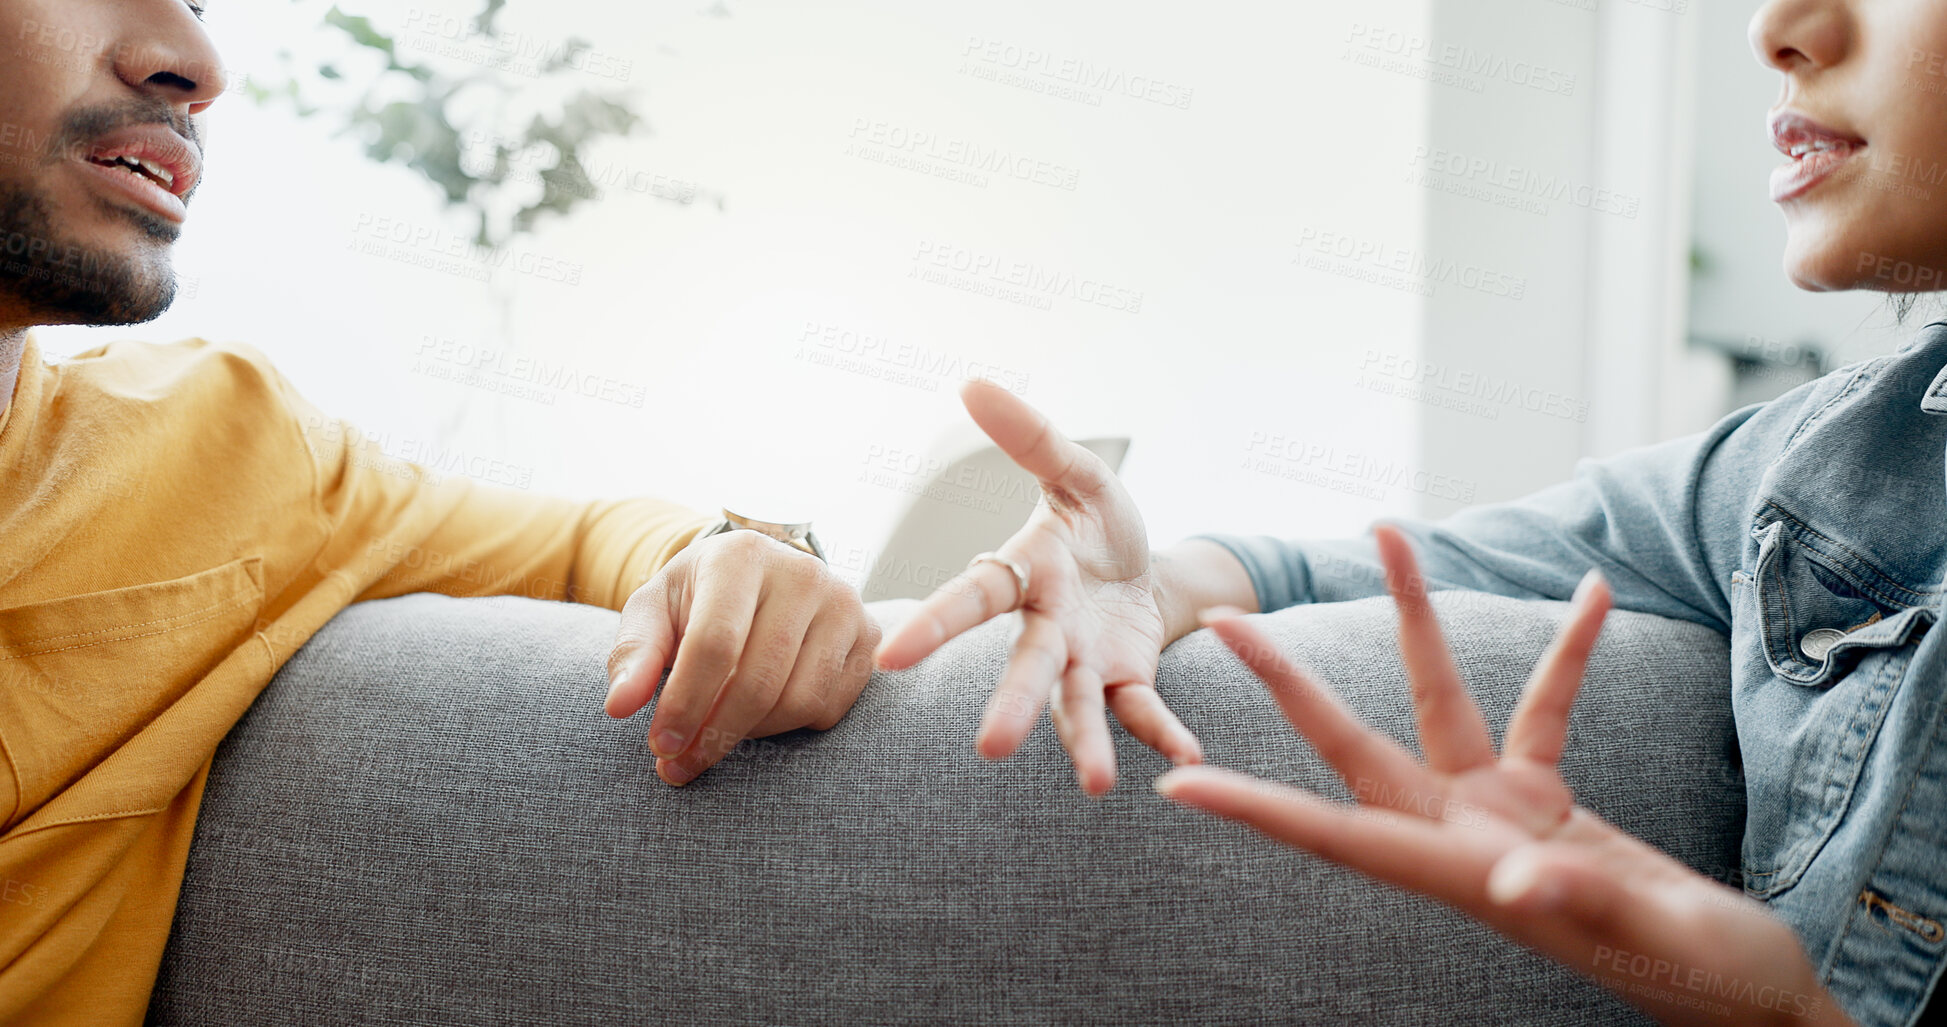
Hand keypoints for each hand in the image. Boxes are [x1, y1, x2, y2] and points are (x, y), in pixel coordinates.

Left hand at [604, 529, 880, 786]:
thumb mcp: (654, 612)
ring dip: (751, 734)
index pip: (714, 643)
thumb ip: (634, 654)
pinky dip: (789, 727)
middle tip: (680, 764)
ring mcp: (844, 603)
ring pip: (798, 701)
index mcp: (741, 556)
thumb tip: (620, 705)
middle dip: (714, 735)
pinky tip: (760, 715)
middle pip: (758, 680)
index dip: (685, 703)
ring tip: (718, 732)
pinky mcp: (868, 637)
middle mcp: (802, 573)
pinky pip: (829, 707)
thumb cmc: (697, 600)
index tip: (660, 746)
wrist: (758, 579)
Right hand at [875, 380, 1201, 794]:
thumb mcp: (1075, 472)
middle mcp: (1046, 627)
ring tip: (1096, 784)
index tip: (890, 659)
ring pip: (1079, 706)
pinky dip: (1163, 733)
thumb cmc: (1093, 521)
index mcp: (1024, 573)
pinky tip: (1187, 757)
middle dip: (1012, 706)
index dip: (935, 628)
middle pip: (1027, 667)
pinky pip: (1144, 712)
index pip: (973, 598)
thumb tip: (973, 382)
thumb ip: (1031, 436)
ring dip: (1085, 745)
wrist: (1139, 569)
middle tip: (990, 749)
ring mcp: (1085, 661)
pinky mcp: (1128, 680)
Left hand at [1157, 524, 1850, 1026]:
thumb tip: (1514, 886)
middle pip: (1355, 747)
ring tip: (1391, 531)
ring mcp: (1500, 817)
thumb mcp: (1655, 937)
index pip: (1337, 838)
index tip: (1178, 785)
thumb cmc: (1709, 981)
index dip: (1256, 809)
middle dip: (1290, 684)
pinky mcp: (1549, 801)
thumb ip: (1579, 903)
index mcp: (1464, 879)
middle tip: (1228, 621)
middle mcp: (1461, 841)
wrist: (1745, 997)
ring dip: (1417, 619)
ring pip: (1439, 701)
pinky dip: (1565, 659)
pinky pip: (1542, 712)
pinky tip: (1596, 596)